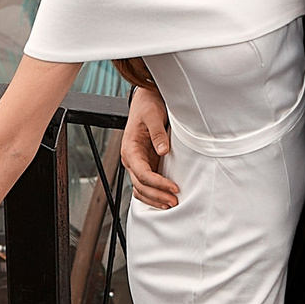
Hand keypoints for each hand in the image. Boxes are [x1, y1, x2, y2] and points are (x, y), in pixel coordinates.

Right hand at [122, 86, 177, 209]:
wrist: (145, 100)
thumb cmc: (147, 106)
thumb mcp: (153, 116)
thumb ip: (157, 133)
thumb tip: (163, 151)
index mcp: (130, 148)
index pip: (142, 173)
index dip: (157, 183)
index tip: (173, 188)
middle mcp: (130, 158)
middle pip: (140, 185)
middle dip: (157, 196)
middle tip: (174, 201)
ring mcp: (136, 163)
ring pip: (140, 188)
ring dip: (154, 198)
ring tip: (170, 203)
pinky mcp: (144, 163)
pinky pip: (144, 184)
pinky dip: (152, 194)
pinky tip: (163, 199)